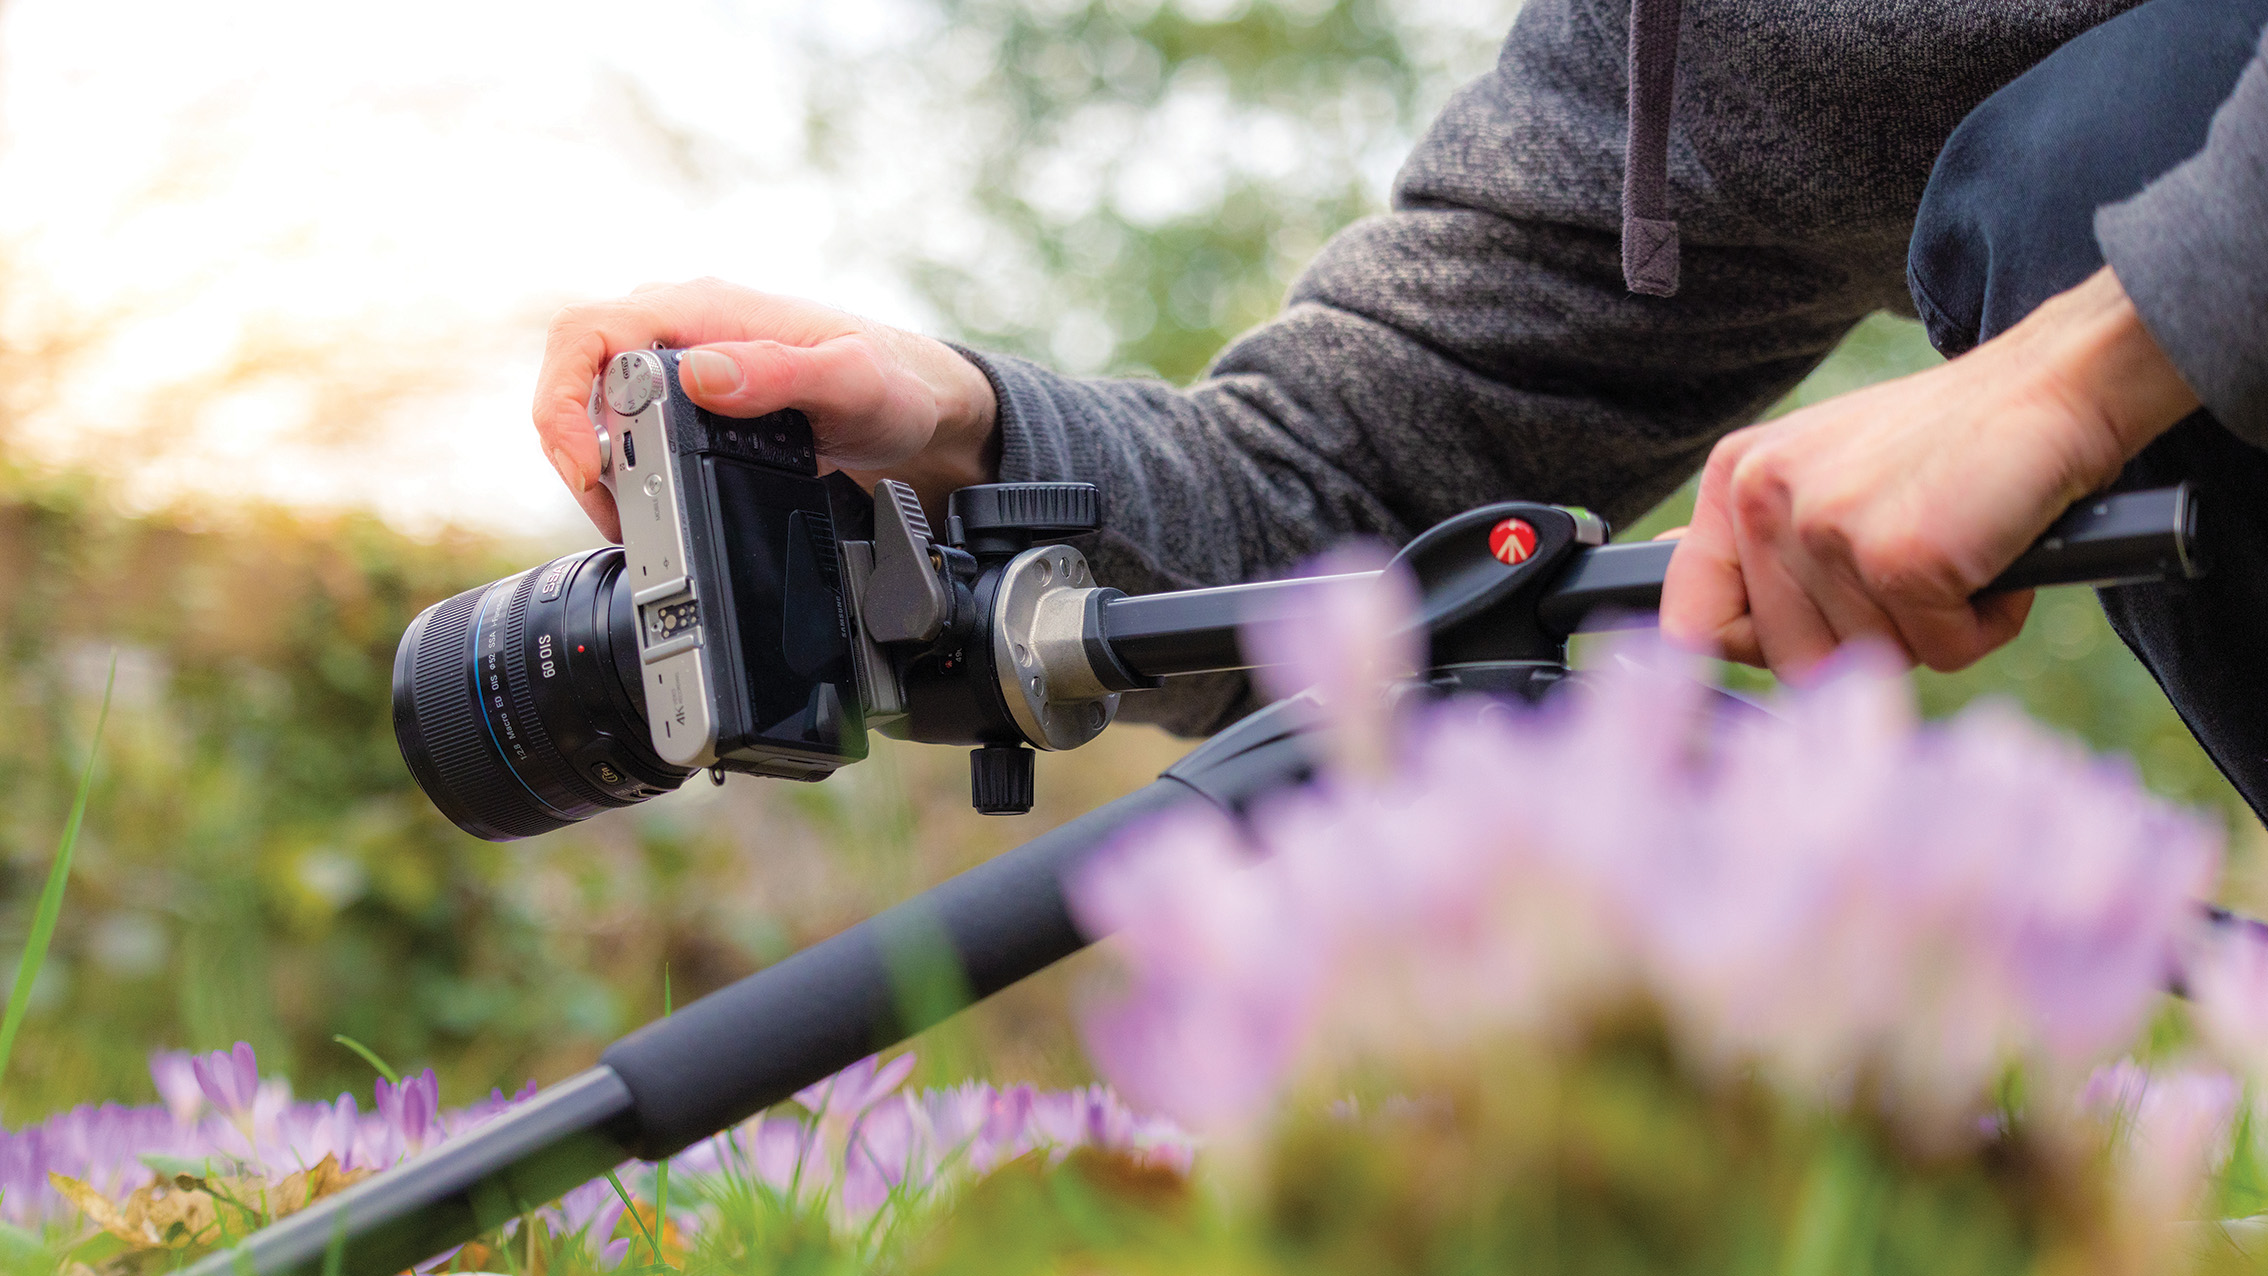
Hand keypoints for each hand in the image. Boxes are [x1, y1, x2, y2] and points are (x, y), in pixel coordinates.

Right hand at [533, 278, 999, 539]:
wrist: (915, 404)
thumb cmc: (892, 383)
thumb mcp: (851, 382)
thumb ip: (782, 374)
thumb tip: (702, 375)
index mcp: (703, 309)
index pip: (589, 333)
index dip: (565, 399)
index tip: (591, 466)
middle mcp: (681, 329)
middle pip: (577, 373)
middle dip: (572, 446)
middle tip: (611, 511)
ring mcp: (681, 364)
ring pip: (594, 405)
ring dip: (595, 466)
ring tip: (628, 521)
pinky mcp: (689, 402)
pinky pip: (627, 428)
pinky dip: (624, 473)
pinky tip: (646, 509)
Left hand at [1660, 266, 2199, 676]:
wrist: (2054, 384)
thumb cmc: (1945, 444)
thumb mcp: (1822, 478)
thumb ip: (1755, 548)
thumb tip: (1681, 627)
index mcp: (1735, 479)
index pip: (1690, 621)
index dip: (1749, 654)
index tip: (1809, 639)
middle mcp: (1764, 497)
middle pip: (1792, 660)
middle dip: (1867, 641)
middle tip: (1917, 575)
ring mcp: (1827, 527)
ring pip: (1871, 660)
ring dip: (1934, 629)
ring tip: (1959, 552)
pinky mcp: (1899, 558)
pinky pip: (1943, 652)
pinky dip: (1986, 622)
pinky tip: (1994, 556)